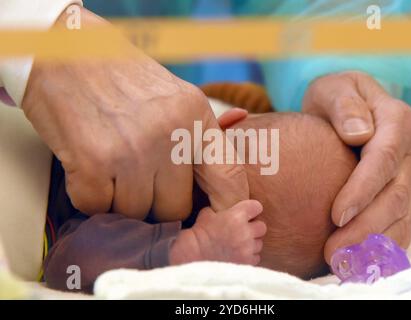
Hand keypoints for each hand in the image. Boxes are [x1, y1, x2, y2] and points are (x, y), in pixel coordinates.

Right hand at [22, 7, 248, 219]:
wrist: (64, 51)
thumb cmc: (124, 79)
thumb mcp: (175, 95)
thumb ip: (202, 128)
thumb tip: (238, 126)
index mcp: (196, 115)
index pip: (229, 178)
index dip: (227, 208)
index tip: (214, 220)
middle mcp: (170, 133)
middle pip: (176, 207)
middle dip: (157, 204)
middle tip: (138, 178)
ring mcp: (132, 150)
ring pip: (135, 212)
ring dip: (120, 198)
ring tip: (110, 164)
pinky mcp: (93, 162)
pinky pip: (98, 207)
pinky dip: (90, 195)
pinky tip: (87, 165)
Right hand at [170, 200, 266, 264]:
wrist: (193, 254)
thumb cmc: (199, 232)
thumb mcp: (208, 213)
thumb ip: (222, 209)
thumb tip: (226, 208)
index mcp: (237, 216)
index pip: (257, 207)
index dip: (252, 209)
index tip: (248, 213)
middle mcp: (245, 232)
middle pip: (262, 227)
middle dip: (254, 228)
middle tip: (245, 230)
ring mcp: (247, 248)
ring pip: (259, 243)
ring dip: (252, 243)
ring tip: (240, 244)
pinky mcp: (245, 262)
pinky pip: (256, 257)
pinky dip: (249, 256)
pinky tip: (239, 254)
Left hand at [302, 71, 410, 262]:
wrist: (346, 109)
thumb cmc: (335, 99)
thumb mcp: (334, 89)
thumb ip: (345, 105)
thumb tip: (359, 134)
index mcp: (398, 122)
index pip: (385, 158)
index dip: (363, 190)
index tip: (336, 215)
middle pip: (394, 195)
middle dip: (364, 227)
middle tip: (332, 251)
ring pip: (400, 216)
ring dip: (372, 243)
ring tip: (340, 262)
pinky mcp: (404, 195)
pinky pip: (400, 225)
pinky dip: (382, 246)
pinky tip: (359, 261)